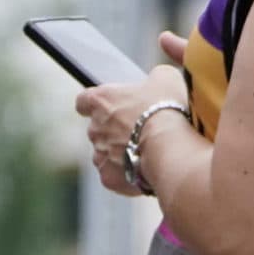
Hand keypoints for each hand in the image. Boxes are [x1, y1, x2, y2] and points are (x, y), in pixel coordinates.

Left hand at [75, 36, 192, 198]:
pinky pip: (116, 175)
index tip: (107, 106)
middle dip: (116, 130)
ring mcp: (99, 155)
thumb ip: (154, 77)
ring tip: (148, 152)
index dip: (95, 104)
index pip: (84, 101)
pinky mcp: (109, 177)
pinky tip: (147, 169)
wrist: (169, 147)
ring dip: (121, 153)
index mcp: (101, 101)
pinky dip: (128, 173)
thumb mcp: (165, 78)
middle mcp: (94, 128)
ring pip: (106, 154)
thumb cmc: (167, 108)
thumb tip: (156, 79)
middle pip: (99, 129)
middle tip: (142, 130)